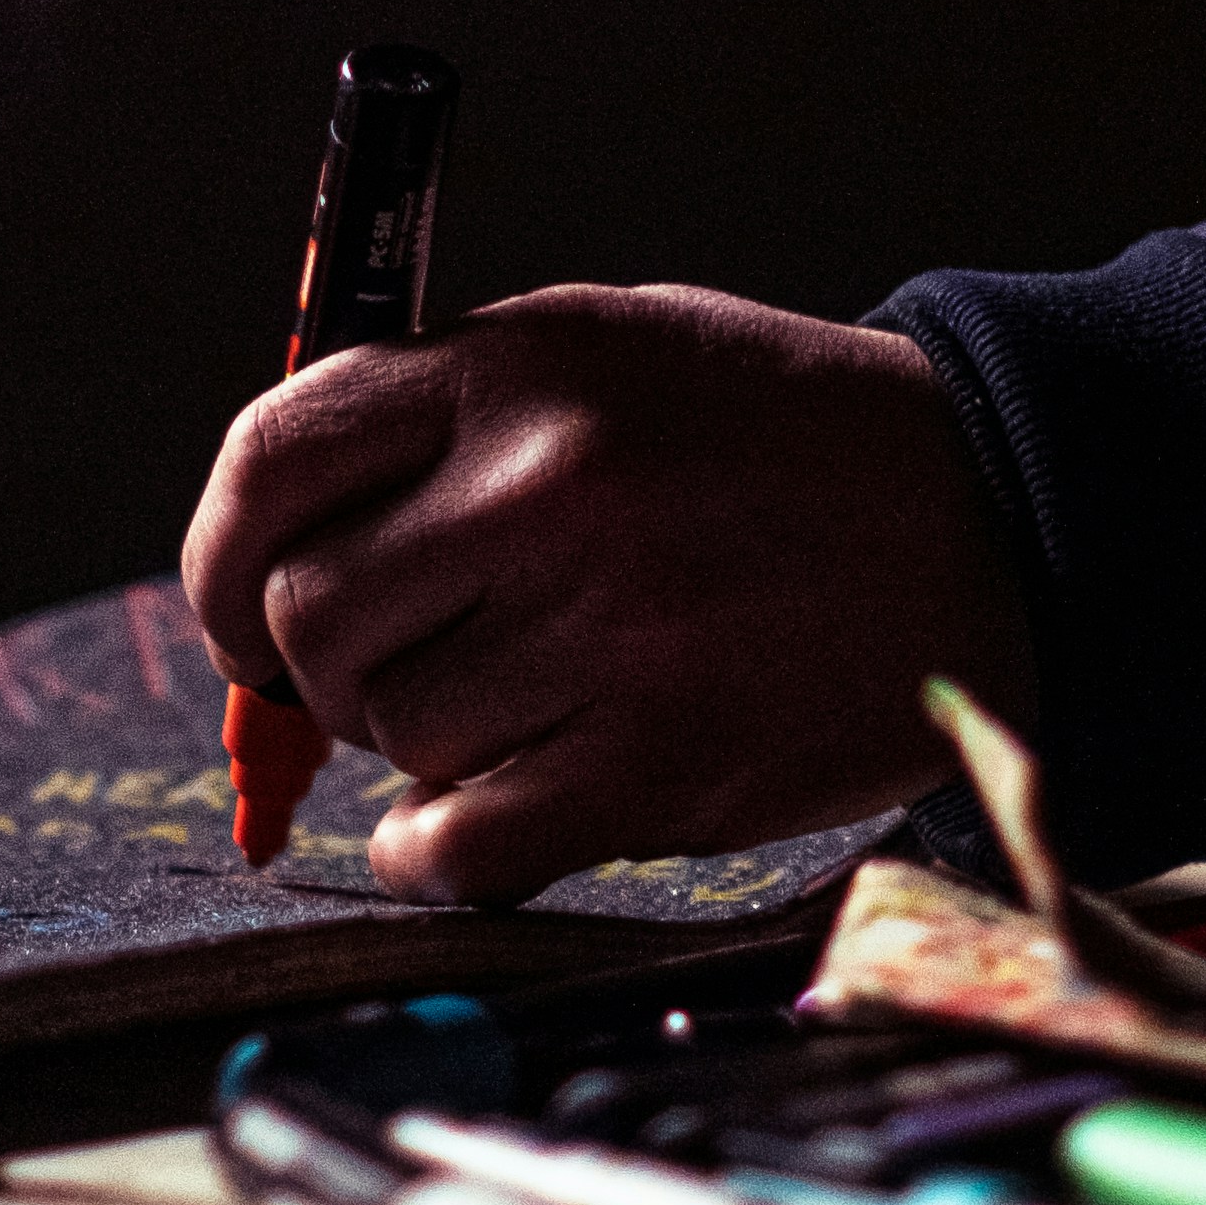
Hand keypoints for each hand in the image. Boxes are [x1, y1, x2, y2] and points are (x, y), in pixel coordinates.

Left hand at [179, 283, 1032, 906]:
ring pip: (393, 735)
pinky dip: (442, 850)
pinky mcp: (662, 762)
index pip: (269, 460)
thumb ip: (440, 426)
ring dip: (423, 745)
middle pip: (308, 616)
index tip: (239, 610)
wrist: (986, 516)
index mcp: (519, 366)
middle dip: (327, 666)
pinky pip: (460, 846)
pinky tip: (483, 818)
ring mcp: (606, 629)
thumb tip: (267, 561)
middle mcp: (547, 486)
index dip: (218, 556)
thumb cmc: (772, 439)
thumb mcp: (606, 354)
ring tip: (524, 703)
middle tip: (405, 667)